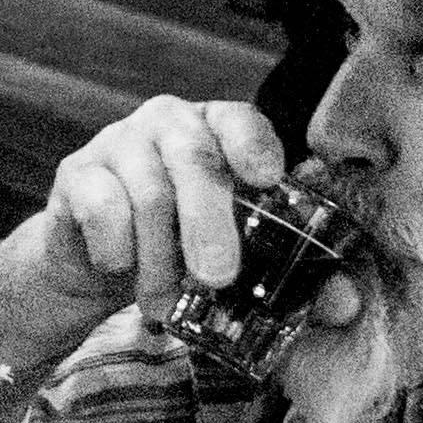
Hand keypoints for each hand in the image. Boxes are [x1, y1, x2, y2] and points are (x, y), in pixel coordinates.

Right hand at [4, 92, 298, 335]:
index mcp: (217, 133)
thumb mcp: (236, 264)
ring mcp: (118, 142)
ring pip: (148, 191)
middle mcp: (168, 124)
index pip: (239, 119)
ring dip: (159, 259)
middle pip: (194, 157)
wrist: (92, 270)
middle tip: (217, 277)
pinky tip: (119, 270)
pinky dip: (116, 249)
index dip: (253, 144)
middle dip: (209, 221)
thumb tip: (347, 302)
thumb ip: (293, 280)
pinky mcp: (75, 173)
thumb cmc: (178, 254)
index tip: (265, 180)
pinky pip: (100, 206)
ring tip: (165, 303)